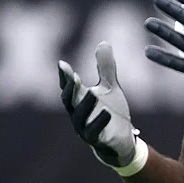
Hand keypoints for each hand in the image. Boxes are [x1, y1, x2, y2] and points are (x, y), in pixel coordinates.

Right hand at [58, 42, 137, 167]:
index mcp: (80, 100)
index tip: (61, 64)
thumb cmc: (112, 111)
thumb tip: (103, 42)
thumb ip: (106, 67)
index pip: (69, 87)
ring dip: (85, 105)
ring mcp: (85, 128)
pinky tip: (107, 112)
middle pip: (69, 101)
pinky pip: (95, 132)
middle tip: (74, 76)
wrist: (122, 139)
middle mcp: (78, 114)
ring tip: (92, 92)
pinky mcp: (97, 140)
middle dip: (70, 89)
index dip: (64, 76)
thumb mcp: (111, 86)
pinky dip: (100, 122)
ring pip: (80, 117)